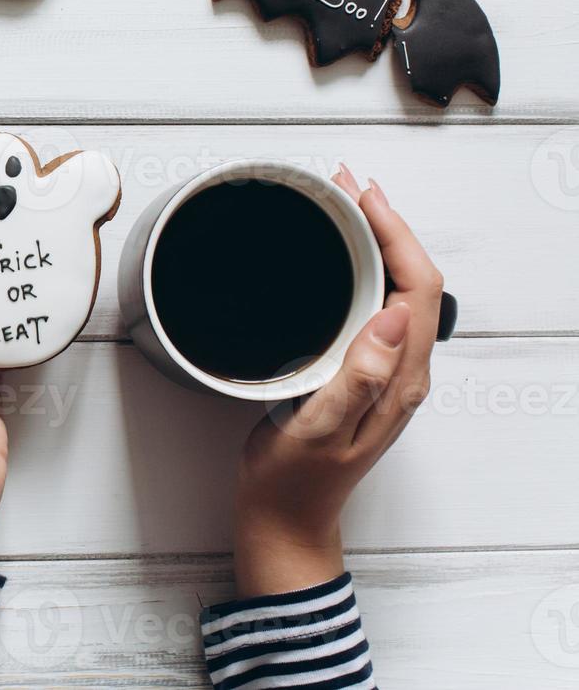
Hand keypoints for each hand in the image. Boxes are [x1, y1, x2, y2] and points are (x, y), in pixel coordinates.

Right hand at [233, 166, 442, 596]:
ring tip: (345, 206)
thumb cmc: (294, 480)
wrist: (285, 518)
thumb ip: (357, 376)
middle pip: (414, 279)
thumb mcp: (318, 429)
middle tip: (347, 186)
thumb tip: (392, 319)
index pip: (419, 288)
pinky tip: (336, 258)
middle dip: (386, 224)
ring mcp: (384, 372)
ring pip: (397, 289)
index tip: (363, 198)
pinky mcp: (361, 372)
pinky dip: (360, 269)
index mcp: (399, 380)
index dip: (396, 234)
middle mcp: (401, 372)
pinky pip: (374, 306)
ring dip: (376, 241)